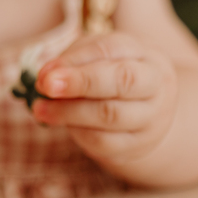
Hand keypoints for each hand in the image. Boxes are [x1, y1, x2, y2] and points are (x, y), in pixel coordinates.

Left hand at [32, 32, 177, 165]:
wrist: (145, 110)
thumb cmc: (112, 73)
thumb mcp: (96, 57)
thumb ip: (72, 60)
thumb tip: (46, 77)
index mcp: (146, 55)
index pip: (113, 50)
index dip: (76, 61)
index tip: (46, 73)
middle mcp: (157, 85)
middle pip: (123, 81)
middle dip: (81, 83)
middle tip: (46, 87)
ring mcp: (152, 119)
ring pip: (112, 115)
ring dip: (69, 113)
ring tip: (41, 109)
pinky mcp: (139, 147)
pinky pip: (106, 143)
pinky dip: (79, 134)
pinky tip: (63, 125)